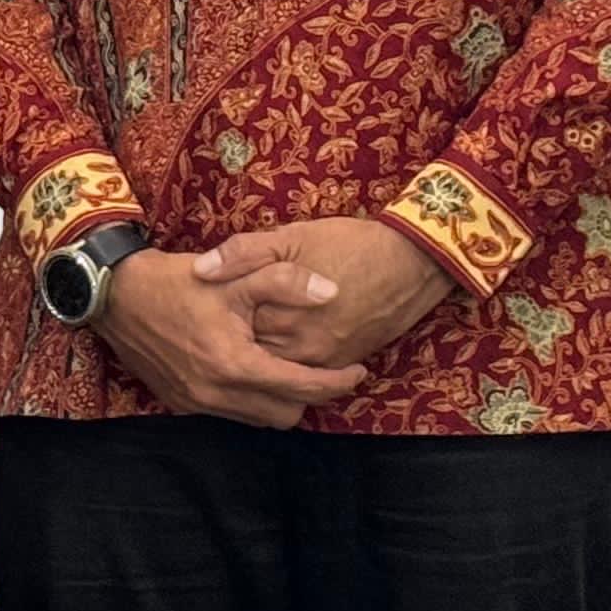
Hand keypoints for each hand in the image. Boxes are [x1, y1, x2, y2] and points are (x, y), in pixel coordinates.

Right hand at [90, 247, 371, 429]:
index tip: (358, 370)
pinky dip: (250, 400)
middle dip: (309, 395)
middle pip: (287, 415)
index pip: (303, 388)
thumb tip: (332, 294)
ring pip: (260, 420)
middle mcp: (216, 393)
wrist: (115, 295)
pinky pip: (231, 415)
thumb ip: (287, 282)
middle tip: (322, 369)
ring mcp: (196, 403)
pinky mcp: (180, 404)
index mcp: (235, 363)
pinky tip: (251, 372)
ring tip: (289, 371)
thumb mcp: (235, 274)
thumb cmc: (177, 282)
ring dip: (280, 400)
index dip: (338, 382)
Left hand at [198, 217, 456, 372]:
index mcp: (280, 313)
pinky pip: (307, 374)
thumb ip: (243, 253)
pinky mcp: (343, 364)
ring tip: (240, 343)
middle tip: (216, 331)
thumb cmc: (348, 244)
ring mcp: (323, 359)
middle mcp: (300, 346)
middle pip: (252, 357)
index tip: (205, 312)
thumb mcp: (291, 235)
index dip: (216, 320)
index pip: (232, 330)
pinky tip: (278, 348)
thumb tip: (200, 270)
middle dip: (233, 345)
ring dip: (260, 360)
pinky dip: (289, 366)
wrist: (411, 262)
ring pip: (278, 372)